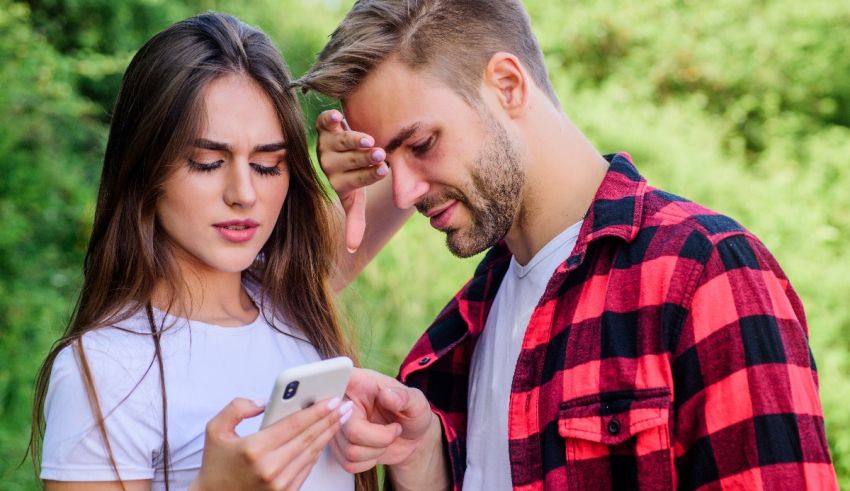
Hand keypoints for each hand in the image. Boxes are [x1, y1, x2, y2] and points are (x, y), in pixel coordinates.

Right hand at [190, 397, 352, 490]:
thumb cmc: (216, 465)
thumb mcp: (215, 430)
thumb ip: (237, 408)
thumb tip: (264, 401)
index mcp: (254, 449)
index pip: (294, 424)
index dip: (316, 410)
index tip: (332, 400)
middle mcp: (270, 468)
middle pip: (308, 438)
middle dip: (329, 419)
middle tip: (344, 406)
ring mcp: (279, 484)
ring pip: (312, 453)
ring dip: (328, 434)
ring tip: (339, 419)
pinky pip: (307, 468)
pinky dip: (317, 452)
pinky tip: (324, 438)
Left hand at [315, 110, 387, 251]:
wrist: (347, 147)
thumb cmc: (356, 174)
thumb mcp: (356, 197)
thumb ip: (354, 219)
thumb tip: (351, 250)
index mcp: (336, 182)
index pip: (352, 181)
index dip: (367, 176)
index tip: (384, 171)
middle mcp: (328, 163)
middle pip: (346, 161)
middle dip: (363, 159)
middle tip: (380, 155)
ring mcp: (325, 143)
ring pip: (338, 142)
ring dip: (353, 141)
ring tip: (369, 140)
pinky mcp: (325, 125)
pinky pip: (324, 121)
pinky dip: (330, 119)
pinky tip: (338, 117)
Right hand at [331, 368, 439, 473]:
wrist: (413, 438)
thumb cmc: (413, 414)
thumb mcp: (416, 402)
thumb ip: (403, 397)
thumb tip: (387, 394)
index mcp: (359, 382)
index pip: (339, 380)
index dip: (339, 392)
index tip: (352, 403)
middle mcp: (343, 403)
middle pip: (348, 429)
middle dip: (378, 438)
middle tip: (395, 429)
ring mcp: (339, 426)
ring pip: (349, 450)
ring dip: (375, 451)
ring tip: (387, 438)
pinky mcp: (340, 447)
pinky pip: (348, 463)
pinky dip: (367, 462)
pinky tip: (377, 449)